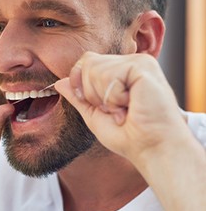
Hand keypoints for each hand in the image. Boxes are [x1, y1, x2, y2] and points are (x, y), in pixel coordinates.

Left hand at [55, 52, 186, 165]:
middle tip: (116, 110)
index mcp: (120, 71)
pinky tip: (132, 106)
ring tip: (125, 109)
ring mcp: (138, 62)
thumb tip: (59, 82)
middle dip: (92, 94)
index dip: (82, 85)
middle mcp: (130, 62)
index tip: (100, 107)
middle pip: (87, 62)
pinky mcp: (143, 67)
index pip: (86, 62)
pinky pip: (109, 76)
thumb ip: (79, 97)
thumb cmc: (128, 137)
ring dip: (105, 98)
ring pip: (95, 68)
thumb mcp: (94, 115)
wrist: (150, 149)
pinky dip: (115, 98)